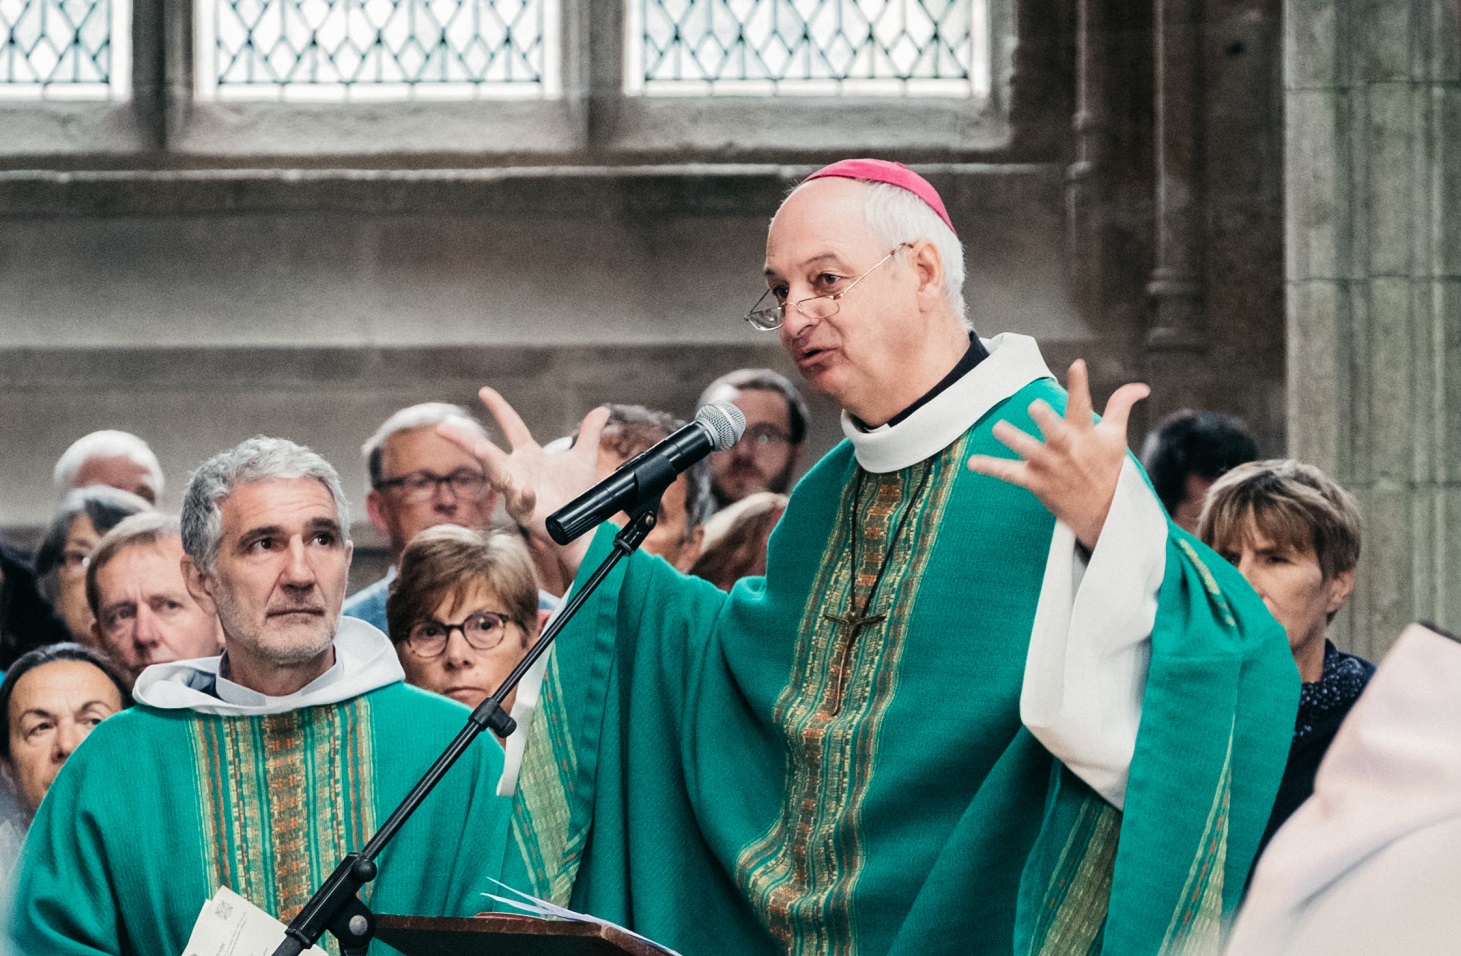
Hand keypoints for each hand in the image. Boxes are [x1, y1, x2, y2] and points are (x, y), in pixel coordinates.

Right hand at [439, 387, 609, 574]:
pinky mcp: (525, 514)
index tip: (484, 392)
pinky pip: (519, 504)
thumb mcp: (584, 458)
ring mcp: (517, 493)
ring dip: (489, 464)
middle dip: (464, 439)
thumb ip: (589, 434)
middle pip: (486, 452)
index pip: (511, 426)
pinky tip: (528, 490)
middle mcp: (518, 472)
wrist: (583, 526)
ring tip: (479, 449)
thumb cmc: (577, 495)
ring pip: (497, 477)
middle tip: (442, 428)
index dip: (499, 408)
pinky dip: (524, 497)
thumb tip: (601, 411)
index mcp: (529, 456)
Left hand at [966, 360, 1148, 549]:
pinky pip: (1011, 475)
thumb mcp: (1116, 438)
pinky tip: (973, 463)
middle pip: (1056, 433)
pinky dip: (992, 469)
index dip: (1080, 386)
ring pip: (1030, 452)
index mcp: (1086, 435)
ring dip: (1015, 441)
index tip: (1076, 364)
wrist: (1104, 514)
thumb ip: (1121, 407)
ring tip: (999, 428)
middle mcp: (1068, 450)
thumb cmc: (1108, 470)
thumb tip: (1141, 386)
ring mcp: (1051, 467)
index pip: (1084, 407)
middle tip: (1035, 406)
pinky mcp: (1037, 483)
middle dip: (1047, 420)